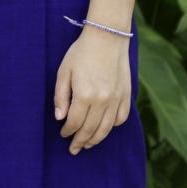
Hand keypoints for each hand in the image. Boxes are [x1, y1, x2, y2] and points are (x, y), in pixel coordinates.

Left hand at [54, 28, 131, 154]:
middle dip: (80, 141)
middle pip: (90, 129)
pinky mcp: (126, 95)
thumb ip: (61, 96)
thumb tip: (59, 117)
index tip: (63, 135)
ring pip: (106, 128)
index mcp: (84, 95)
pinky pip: (121, 118)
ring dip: (96, 139)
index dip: (68, 132)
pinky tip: (105, 128)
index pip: (75, 123)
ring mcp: (116, 99)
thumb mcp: (64, 72)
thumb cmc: (81, 53)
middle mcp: (102, 101)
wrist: (107, 38)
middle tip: (74, 149)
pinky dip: (113, 126)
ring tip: (88, 145)